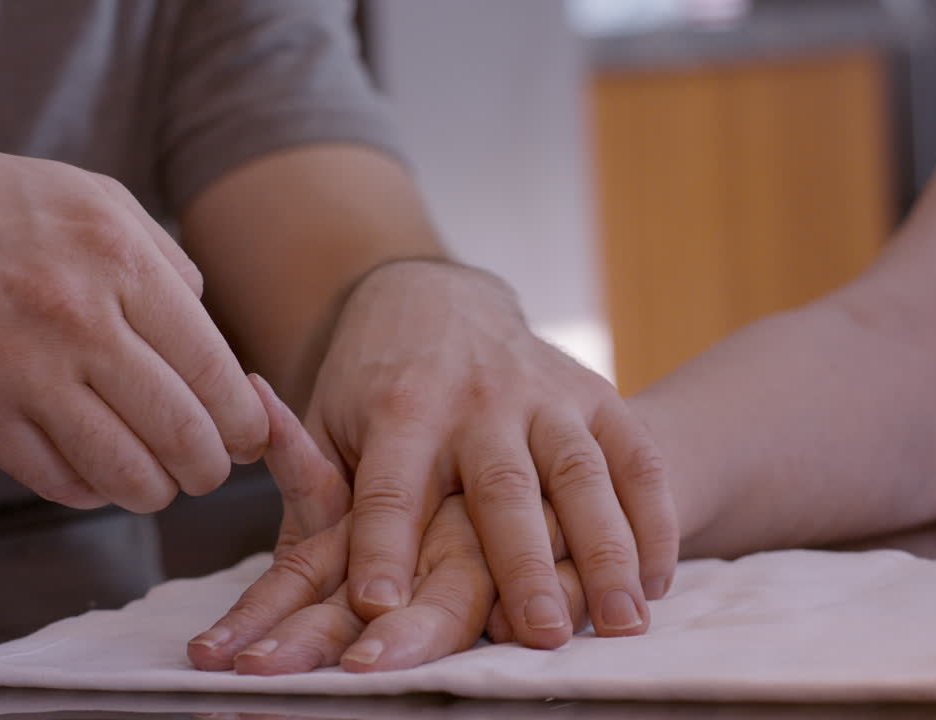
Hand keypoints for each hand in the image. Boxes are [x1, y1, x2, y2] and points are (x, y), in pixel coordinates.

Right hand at [0, 134, 267, 511]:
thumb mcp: (92, 199)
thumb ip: (165, 260)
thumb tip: (214, 330)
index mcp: (120, 257)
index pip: (214, 367)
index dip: (244, 420)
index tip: (250, 438)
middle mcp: (78, 316)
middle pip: (183, 430)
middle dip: (211, 468)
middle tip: (210, 470)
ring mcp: (24, 369)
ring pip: (126, 471)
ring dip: (155, 492)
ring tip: (158, 482)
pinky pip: (58, 481)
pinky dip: (91, 491)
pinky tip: (98, 475)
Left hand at [304, 260, 677, 647]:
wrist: (437, 298)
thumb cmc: (374, 385)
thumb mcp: (327, 426)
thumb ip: (315, 500)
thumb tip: (277, 589)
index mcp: (399, 410)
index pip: (389, 490)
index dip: (382, 550)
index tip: (379, 611)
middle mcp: (476, 399)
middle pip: (501, 488)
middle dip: (522, 563)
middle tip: (543, 636)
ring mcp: (542, 393)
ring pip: (581, 472)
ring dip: (608, 547)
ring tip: (622, 620)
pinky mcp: (592, 393)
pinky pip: (636, 456)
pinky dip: (654, 516)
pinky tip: (657, 579)